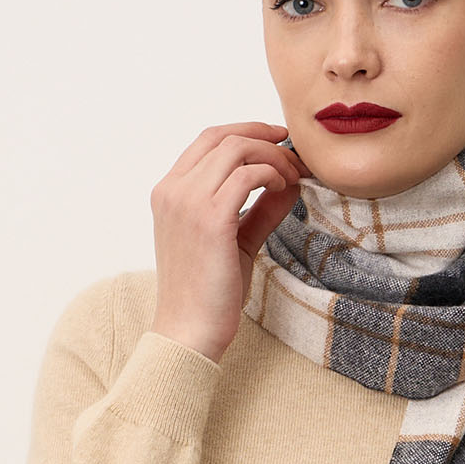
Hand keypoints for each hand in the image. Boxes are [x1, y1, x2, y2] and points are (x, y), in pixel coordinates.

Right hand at [148, 122, 306, 363]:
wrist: (190, 331)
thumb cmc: (209, 294)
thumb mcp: (236, 241)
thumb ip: (259, 210)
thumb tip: (291, 184)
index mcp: (169, 192)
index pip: (208, 140)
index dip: (246, 131)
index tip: (277, 139)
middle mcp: (173, 190)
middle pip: (224, 137)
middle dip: (265, 139)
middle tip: (295, 157)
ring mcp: (187, 201)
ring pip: (237, 150)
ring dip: (272, 157)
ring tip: (293, 177)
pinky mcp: (209, 218)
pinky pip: (248, 175)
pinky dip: (272, 175)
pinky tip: (284, 190)